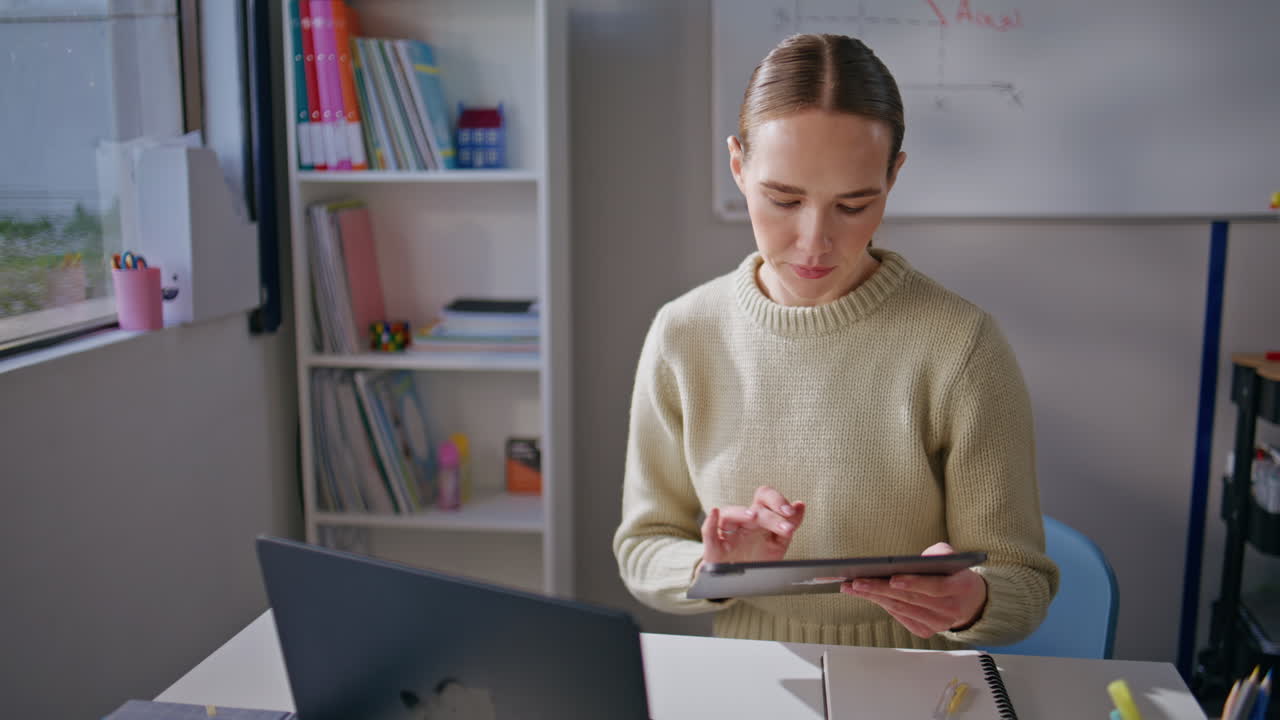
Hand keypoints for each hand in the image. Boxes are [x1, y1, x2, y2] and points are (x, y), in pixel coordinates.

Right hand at [700, 486, 805, 565]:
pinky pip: (708, 531)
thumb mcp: (778, 543)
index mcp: (759, 518)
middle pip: (754, 506)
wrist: (739, 583)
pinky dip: (710, 522)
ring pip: (730, 514)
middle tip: (787, 525)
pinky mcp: (714, 546)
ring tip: (754, 517)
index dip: (778, 501)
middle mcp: (743, 521)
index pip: (766, 498)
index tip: (791, 512)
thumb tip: (800, 505)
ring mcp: (727, 531)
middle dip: (771, 513)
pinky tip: (714, 513)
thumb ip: (790, 524)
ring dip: (742, 513)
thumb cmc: (756, 559)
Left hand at [840, 542, 987, 638]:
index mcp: (960, 589)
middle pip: (911, 599)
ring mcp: (938, 624)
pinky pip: (900, 617)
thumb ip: (940, 553)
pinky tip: (867, 595)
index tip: (892, 578)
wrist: (970, 603)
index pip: (935, 587)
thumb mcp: (953, 558)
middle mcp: (950, 610)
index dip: (913, 583)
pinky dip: (883, 605)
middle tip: (856, 582)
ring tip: (852, 587)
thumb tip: (921, 559)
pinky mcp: (926, 631)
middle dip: (880, 590)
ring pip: (902, 609)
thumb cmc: (955, 575)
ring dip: (874, 598)